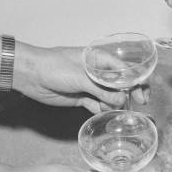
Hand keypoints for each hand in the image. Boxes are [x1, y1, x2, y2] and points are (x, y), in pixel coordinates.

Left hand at [13, 44, 148, 112]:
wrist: (29, 75)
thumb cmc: (54, 67)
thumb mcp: (81, 77)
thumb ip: (102, 89)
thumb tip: (121, 101)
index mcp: (100, 60)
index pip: (126, 70)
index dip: (138, 82)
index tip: (141, 96)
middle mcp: (99, 73)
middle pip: (122, 85)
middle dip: (130, 96)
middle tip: (134, 106)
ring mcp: (91, 85)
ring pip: (111, 97)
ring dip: (114, 105)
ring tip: (111, 110)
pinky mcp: (83, 97)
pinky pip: (98, 105)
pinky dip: (101, 109)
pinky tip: (100, 111)